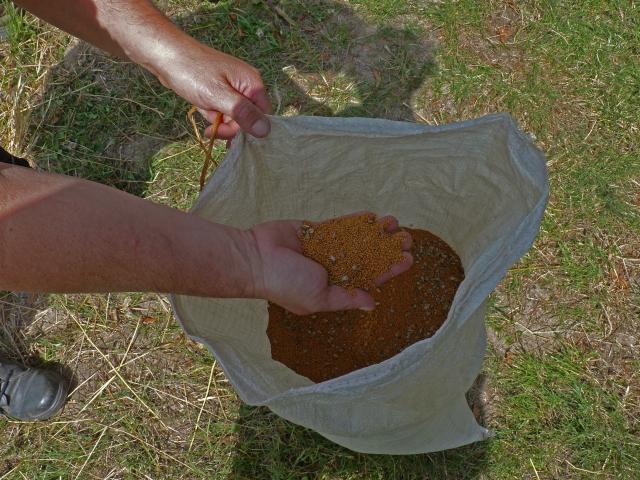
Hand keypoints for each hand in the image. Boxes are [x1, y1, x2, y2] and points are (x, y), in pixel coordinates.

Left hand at [156, 41, 271, 139]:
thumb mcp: (218, 95)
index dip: (247, 128)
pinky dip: (212, 113)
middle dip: (229, 126)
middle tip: (210, 129)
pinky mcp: (220, 90)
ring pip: (234, 116)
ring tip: (204, 114)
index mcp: (252, 84)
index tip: (227, 133)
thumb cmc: (192, 72)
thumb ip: (243, 113)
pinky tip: (202, 108)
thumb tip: (266, 131)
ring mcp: (233, 87)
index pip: (262, 116)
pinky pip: (223, 109)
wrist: (166, 54)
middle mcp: (247, 85)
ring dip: (219, 121)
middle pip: (248, 118)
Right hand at [245, 216, 412, 314]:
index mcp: (335, 288)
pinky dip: (357, 221)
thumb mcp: (320, 297)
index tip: (408, 259)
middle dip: (387, 248)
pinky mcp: (316, 231)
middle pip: (368, 256)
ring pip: (357, 239)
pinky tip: (374, 216)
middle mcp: (333, 268)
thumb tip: (373, 303)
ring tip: (395, 222)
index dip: (390, 269)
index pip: (369, 278)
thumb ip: (346, 299)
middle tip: (406, 238)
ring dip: (377, 232)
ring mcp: (325, 248)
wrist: (256, 257)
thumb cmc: (285, 283)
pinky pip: (341, 226)